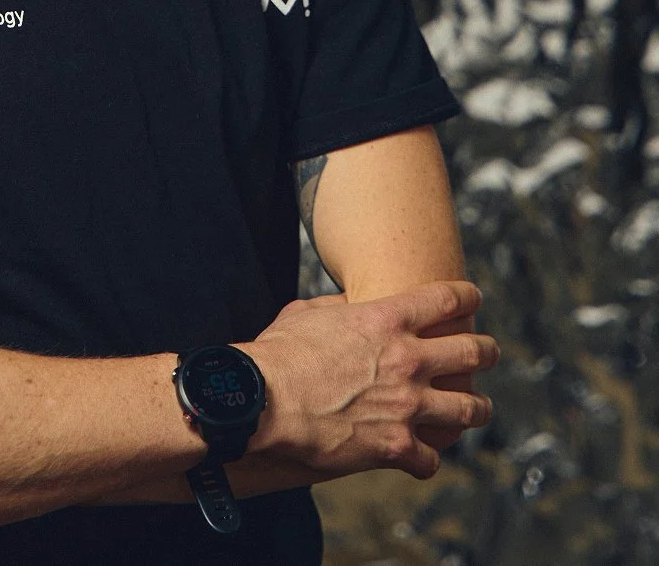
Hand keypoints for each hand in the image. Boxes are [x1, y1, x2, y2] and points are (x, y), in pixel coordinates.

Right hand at [247, 281, 497, 480]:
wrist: (264, 402)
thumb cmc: (279, 353)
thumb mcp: (308, 312)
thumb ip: (340, 307)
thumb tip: (350, 305)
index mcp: (386, 318)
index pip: (446, 299)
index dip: (467, 296)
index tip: (474, 298)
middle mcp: (408, 359)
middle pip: (472, 351)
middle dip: (487, 350)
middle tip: (489, 351)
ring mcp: (408, 405)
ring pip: (470, 408)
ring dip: (477, 408)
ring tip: (478, 408)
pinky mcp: (397, 446)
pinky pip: (431, 458)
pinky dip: (427, 457)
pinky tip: (421, 456)